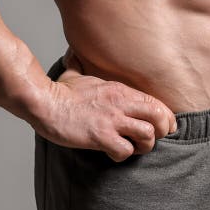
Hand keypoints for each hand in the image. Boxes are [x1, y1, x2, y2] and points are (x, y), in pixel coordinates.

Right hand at [33, 54, 176, 161]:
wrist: (44, 102)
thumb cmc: (60, 91)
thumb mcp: (76, 73)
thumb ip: (80, 64)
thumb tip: (71, 54)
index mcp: (121, 90)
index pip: (157, 103)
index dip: (165, 119)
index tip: (162, 128)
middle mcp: (121, 103)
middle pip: (160, 117)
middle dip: (162, 132)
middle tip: (151, 139)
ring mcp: (112, 119)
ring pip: (147, 135)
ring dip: (143, 146)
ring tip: (132, 148)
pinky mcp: (100, 136)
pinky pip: (124, 150)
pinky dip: (123, 155)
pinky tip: (113, 153)